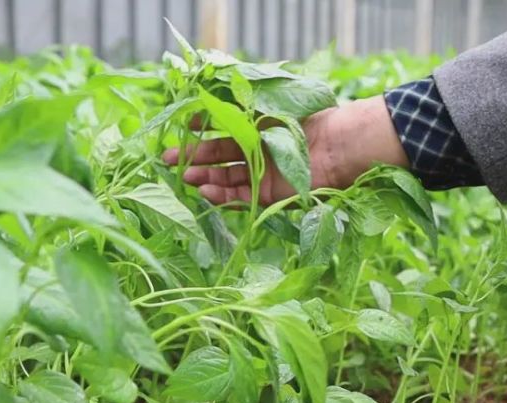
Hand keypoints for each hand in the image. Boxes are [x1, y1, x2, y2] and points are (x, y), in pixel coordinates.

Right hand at [162, 96, 409, 205]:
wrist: (339, 144)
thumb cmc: (306, 118)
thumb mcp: (269, 106)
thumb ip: (240, 106)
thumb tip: (205, 99)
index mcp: (259, 126)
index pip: (223, 129)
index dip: (201, 131)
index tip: (183, 128)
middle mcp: (260, 151)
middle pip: (220, 157)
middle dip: (194, 159)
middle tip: (167, 161)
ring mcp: (265, 174)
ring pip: (227, 179)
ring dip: (205, 179)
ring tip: (184, 177)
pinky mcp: (272, 196)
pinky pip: (242, 198)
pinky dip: (222, 197)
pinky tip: (205, 191)